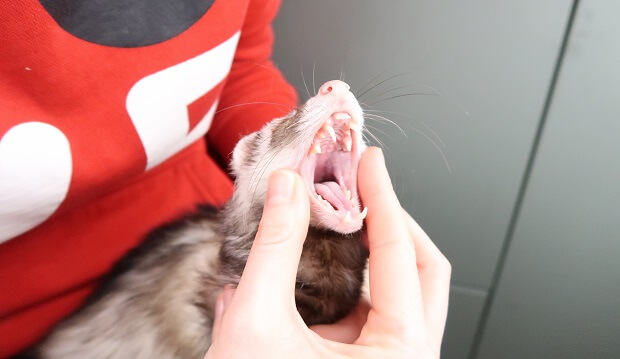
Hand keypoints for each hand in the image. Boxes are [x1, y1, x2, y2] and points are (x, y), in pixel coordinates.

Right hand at [205, 147, 450, 358]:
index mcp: (400, 358)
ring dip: (370, 250)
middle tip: (364, 186)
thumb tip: (287, 187)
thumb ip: (275, 249)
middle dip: (392, 223)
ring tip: (340, 214)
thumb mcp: (259, 327)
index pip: (400, 256)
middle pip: (422, 273)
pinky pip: (370, 311)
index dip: (382, 198)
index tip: (369, 161)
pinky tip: (320, 258)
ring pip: (398, 292)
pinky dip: (350, 279)